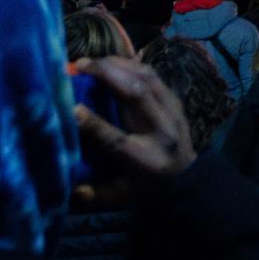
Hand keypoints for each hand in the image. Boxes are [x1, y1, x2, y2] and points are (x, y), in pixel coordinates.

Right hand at [70, 56, 195, 208]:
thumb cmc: (146, 189)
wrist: (190, 179)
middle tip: (78, 65)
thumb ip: (93, 196)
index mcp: (142, 158)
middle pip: (135, 95)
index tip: (70, 108)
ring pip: (147, 79)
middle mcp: (160, 132)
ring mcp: (172, 113)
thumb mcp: (119, 198)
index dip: (91, 123)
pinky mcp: (176, 102)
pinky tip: (116, 61)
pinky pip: (155, 77)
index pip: (114, 139)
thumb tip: (69, 191)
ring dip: (119, 64)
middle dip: (107, 75)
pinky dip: (134, 65)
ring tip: (93, 61)